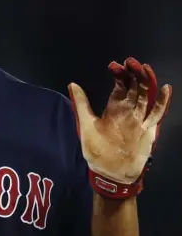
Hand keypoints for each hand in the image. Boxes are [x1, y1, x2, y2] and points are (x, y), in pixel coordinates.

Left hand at [68, 57, 171, 197]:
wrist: (109, 173)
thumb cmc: (96, 151)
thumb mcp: (86, 125)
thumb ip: (81, 104)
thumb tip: (71, 84)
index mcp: (114, 108)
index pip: (120, 85)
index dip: (119, 74)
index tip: (114, 65)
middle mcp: (128, 111)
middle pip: (135, 87)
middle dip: (133, 73)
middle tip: (130, 61)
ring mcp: (139, 120)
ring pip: (146, 96)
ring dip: (146, 82)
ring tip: (144, 68)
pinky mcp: (148, 130)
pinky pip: (156, 114)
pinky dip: (161, 102)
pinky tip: (165, 89)